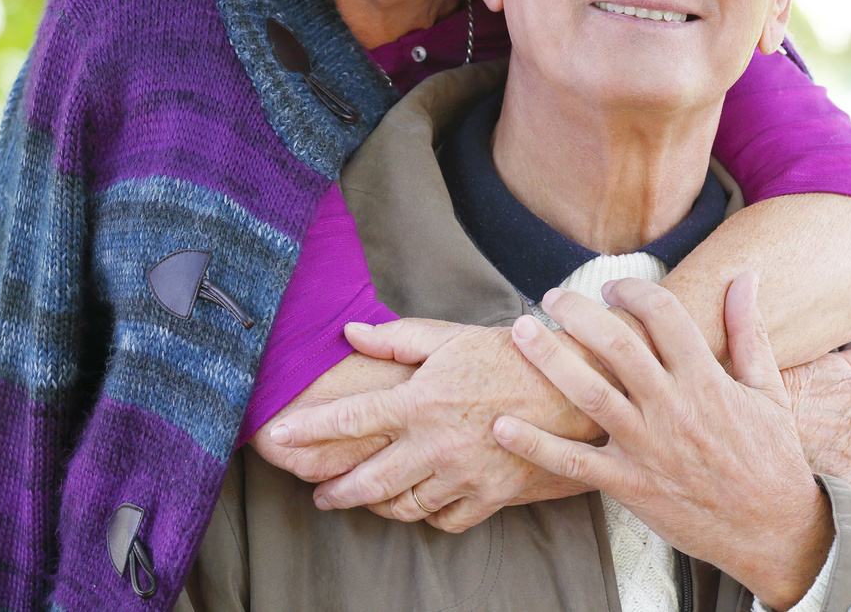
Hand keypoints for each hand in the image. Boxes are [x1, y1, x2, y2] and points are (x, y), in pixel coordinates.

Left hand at [267, 318, 590, 532]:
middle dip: (335, 490)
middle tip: (320, 494)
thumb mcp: (451, 337)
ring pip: (403, 506)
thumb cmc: (510, 355)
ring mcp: (461, 474)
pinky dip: (426, 515)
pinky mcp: (488, 496)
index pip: (350, 420)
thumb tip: (351, 332)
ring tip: (364, 500)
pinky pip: (444, 518)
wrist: (572, 387)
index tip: (278, 438)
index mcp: (420, 400)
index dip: (309, 431)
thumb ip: (397, 340)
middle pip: (367, 480)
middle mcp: (434, 443)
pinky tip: (418, 504)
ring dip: (377, 506)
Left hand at [493, 274, 832, 611]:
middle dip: (580, 313)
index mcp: (707, 380)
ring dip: (549, 360)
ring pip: (589, 394)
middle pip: (618, 345)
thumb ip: (749, 331)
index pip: (664, 315)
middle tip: (551, 297)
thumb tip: (744, 277)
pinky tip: (502, 425)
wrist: (771, 529)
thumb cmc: (771, 456)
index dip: (634, 290)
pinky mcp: (630, 485)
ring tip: (520, 333)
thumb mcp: (768, 389)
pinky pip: (574, 463)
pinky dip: (535, 445)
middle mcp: (673, 408)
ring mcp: (648, 448)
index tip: (612, 286)